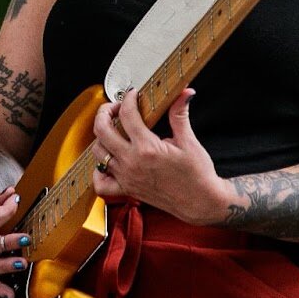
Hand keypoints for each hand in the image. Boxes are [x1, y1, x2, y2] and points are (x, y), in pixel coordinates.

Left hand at [90, 87, 236, 224]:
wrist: (201, 203)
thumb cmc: (197, 176)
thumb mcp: (189, 142)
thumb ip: (180, 115)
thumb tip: (184, 94)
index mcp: (148, 148)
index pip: (127, 115)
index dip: (127, 99)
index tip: (132, 94)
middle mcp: (132, 163)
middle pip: (102, 130)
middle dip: (104, 112)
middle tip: (114, 108)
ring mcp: (127, 177)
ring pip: (98, 152)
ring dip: (101, 137)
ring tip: (111, 130)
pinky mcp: (127, 190)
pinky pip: (101, 182)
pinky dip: (99, 171)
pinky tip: (108, 160)